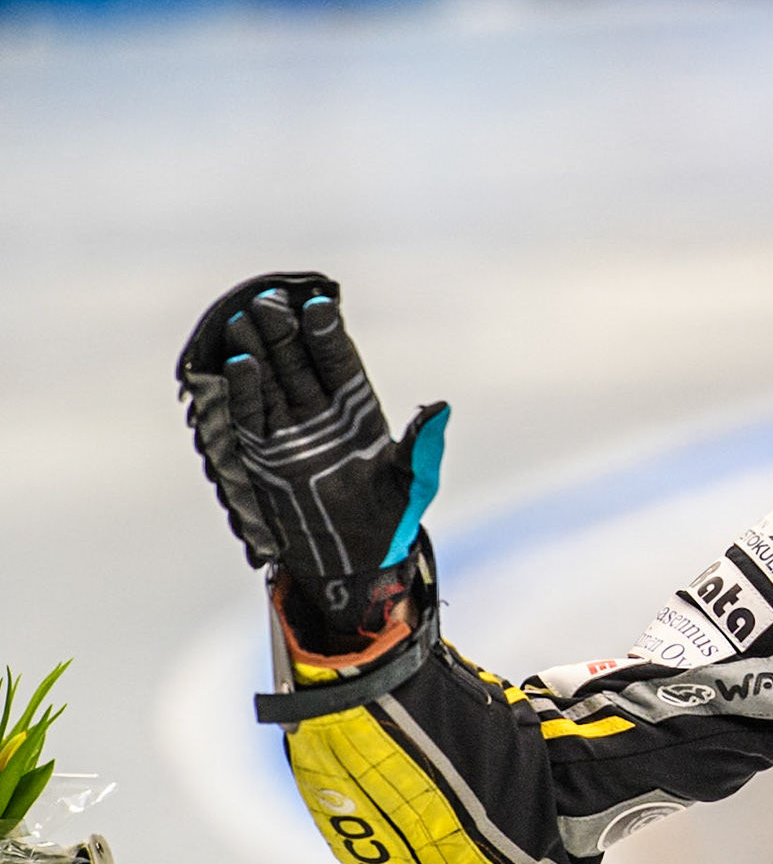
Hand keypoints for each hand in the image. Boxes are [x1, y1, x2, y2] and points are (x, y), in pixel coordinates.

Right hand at [178, 274, 448, 637]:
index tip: (321, 305)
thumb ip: (422, 445)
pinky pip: (249, 416)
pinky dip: (243, 392)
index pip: (340, 363)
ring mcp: (289, 430)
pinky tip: (239, 364)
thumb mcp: (413, 481)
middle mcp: (320, 413)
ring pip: (270, 381)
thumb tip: (442, 408)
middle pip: (298, 362)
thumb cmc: (392, 518)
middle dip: (286, 332)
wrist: (354, 561)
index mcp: (358, 410)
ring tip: (246, 319)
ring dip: (258, 351)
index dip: (329, 335)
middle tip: (273, 301)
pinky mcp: (262, 453)